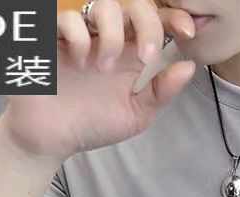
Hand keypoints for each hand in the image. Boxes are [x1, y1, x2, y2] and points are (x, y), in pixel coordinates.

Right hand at [3, 0, 196, 159]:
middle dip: (148, 24)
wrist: (51, 140)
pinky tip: (79, 62)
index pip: (155, 23)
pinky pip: (68, 18)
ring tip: (104, 67)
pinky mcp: (51, 38)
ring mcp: (80, 35)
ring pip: (104, 5)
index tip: (187, 32)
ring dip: (112, 35)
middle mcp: (107, 38)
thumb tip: (188, 67)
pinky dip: (80, 37)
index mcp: (130, 54)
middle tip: (147, 58)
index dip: (173, 19)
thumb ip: (161, 93)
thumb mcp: (135, 115)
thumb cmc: (91, 126)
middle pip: (134, 5)